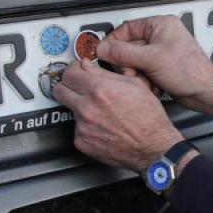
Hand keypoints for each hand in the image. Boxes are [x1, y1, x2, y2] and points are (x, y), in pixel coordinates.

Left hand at [54, 59, 182, 173]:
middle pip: (59, 90)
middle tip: (78, 87)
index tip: (77, 72)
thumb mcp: (135, 85)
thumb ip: (107, 73)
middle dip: (68, 86)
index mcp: (100, 90)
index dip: (73, 70)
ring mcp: (82, 127)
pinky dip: (87, 126)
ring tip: (101, 112)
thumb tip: (87, 65)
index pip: (69, 72)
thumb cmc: (149, 118)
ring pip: (70, 109)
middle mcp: (87, 108)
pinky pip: (77, 128)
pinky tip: (102, 126)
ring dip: (81, 108)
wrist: (153, 147)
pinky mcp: (81, 142)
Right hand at [96, 15, 212, 109]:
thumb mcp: (151, 58)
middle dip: (128, 63)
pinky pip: (142, 71)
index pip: (127, 28)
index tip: (105, 53)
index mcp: (160, 25)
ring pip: (134, 62)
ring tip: (144, 80)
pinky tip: (151, 86)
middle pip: (129, 47)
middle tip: (130, 72)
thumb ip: (123, 53)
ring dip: (136, 74)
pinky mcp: (161, 67)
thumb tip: (103, 48)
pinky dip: (143, 80)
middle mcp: (161, 36)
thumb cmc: (190, 71)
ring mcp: (161, 52)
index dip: (114, 41)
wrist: (204, 92)